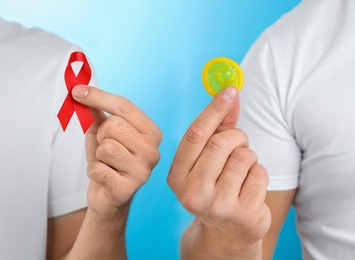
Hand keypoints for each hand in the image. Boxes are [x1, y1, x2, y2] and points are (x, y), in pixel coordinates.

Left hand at [72, 85, 161, 219]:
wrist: (108, 197)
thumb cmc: (108, 161)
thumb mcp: (103, 132)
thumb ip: (97, 111)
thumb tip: (81, 89)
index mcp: (151, 133)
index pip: (125, 106)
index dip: (99, 97)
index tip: (77, 91)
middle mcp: (153, 151)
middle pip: (114, 125)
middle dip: (101, 135)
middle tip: (106, 148)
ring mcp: (143, 171)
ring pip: (106, 147)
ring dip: (98, 156)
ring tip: (107, 164)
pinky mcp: (128, 189)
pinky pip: (98, 169)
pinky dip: (94, 172)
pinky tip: (104, 177)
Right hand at [168, 87, 270, 255]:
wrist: (226, 232)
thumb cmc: (215, 186)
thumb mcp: (207, 160)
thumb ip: (218, 128)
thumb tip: (230, 93)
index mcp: (177, 177)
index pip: (195, 135)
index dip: (213, 110)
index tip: (230, 90)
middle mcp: (192, 193)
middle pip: (221, 144)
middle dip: (236, 137)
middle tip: (239, 143)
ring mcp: (217, 206)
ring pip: (243, 157)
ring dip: (248, 156)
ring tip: (241, 171)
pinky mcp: (243, 214)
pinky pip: (259, 173)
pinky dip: (258, 173)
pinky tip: (249, 187)